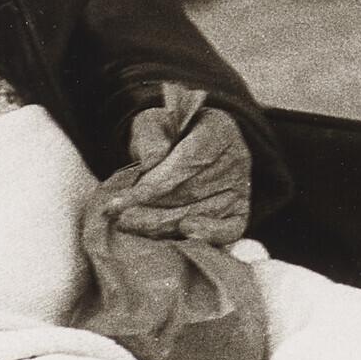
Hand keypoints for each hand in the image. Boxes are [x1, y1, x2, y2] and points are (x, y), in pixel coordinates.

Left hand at [111, 84, 250, 238]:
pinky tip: (183, 233)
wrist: (189, 146)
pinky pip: (228, 230)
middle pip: (191, 190)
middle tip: (120, 218)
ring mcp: (240, 187)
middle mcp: (236, 158)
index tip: (123, 200)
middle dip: (152, 207)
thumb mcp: (153, 124)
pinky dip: (206, 235)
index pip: (188, 159)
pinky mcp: (240, 211)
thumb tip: (152, 161)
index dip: (155, 183)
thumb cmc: (168, 135)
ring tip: (130, 225)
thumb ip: (150, 137)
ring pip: (200, 212)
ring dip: (162, 224)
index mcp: (217, 129)